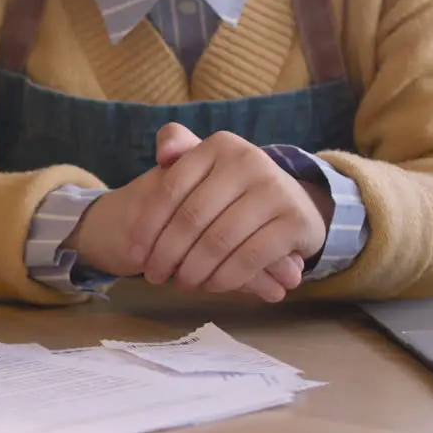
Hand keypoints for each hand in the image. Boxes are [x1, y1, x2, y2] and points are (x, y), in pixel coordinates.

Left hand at [67, 126, 325, 301]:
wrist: (293, 201)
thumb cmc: (232, 188)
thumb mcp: (205, 162)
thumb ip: (179, 147)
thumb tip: (164, 153)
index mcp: (218, 146)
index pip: (170, 191)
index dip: (148, 227)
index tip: (136, 254)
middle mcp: (249, 160)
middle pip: (191, 219)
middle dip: (166, 254)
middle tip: (154, 276)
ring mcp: (276, 189)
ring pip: (217, 242)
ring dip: (192, 271)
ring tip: (181, 283)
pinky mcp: (296, 221)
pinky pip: (249, 258)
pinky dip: (224, 278)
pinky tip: (211, 286)